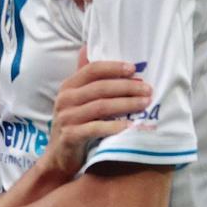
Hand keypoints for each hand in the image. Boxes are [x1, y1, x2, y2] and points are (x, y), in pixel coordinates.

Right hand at [44, 50, 148, 177]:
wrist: (59, 157)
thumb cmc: (75, 125)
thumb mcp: (77, 100)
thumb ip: (85, 78)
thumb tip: (87, 48)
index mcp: (68, 86)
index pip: (92, 69)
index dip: (114, 67)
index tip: (134, 69)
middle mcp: (65, 99)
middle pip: (100, 87)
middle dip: (127, 87)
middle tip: (148, 89)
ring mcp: (66, 118)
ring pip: (101, 106)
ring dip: (126, 104)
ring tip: (144, 104)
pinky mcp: (70, 136)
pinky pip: (96, 128)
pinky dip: (114, 127)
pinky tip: (130, 127)